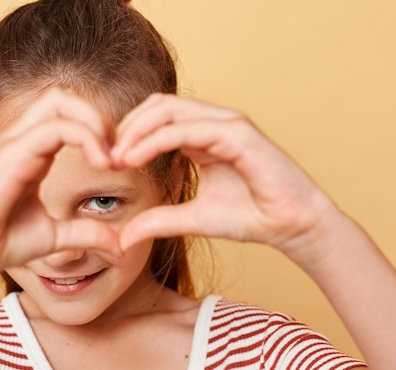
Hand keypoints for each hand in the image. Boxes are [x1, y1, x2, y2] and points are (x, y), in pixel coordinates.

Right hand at [0, 89, 120, 285]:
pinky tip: (100, 164)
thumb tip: (121, 246)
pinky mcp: (9, 157)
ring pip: (59, 102)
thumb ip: (88, 233)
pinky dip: (84, 137)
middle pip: (63, 98)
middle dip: (97, 117)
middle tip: (117, 153)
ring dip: (94, 123)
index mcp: (33, 152)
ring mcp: (14, 145)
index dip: (99, 131)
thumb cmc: (2, 242)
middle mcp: (22, 141)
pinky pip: (52, 129)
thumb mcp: (57, 237)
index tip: (119, 164)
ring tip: (109, 158)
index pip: (68, 116)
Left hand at [112, 93, 338, 257]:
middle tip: (106, 155)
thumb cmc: (248, 217)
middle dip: (127, 127)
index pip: (157, 118)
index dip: (128, 134)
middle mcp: (213, 123)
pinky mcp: (239, 134)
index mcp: (202, 136)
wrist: (289, 226)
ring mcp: (227, 124)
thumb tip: (122, 238)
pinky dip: (157, 139)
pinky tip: (136, 157)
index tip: (106, 161)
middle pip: (158, 106)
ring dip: (137, 130)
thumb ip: (157, 221)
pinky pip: (190, 128)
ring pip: (170, 110)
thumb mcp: (191, 219)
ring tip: (118, 156)